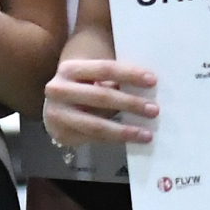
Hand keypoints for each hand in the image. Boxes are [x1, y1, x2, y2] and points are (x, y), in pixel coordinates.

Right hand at [43, 58, 157, 146]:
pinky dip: (115, 139)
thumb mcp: (92, 76)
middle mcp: (59, 90)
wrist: (55, 107)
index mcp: (70, 69)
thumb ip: (113, 78)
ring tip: (146, 134)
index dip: (129, 74)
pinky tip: (131, 139)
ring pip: (96, 125)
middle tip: (153, 110)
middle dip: (130, 104)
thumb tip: (147, 87)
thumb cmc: (82, 87)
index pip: (104, 69)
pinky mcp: (62, 134)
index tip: (152, 81)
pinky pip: (94, 139)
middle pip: (101, 96)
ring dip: (124, 130)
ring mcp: (58, 115)